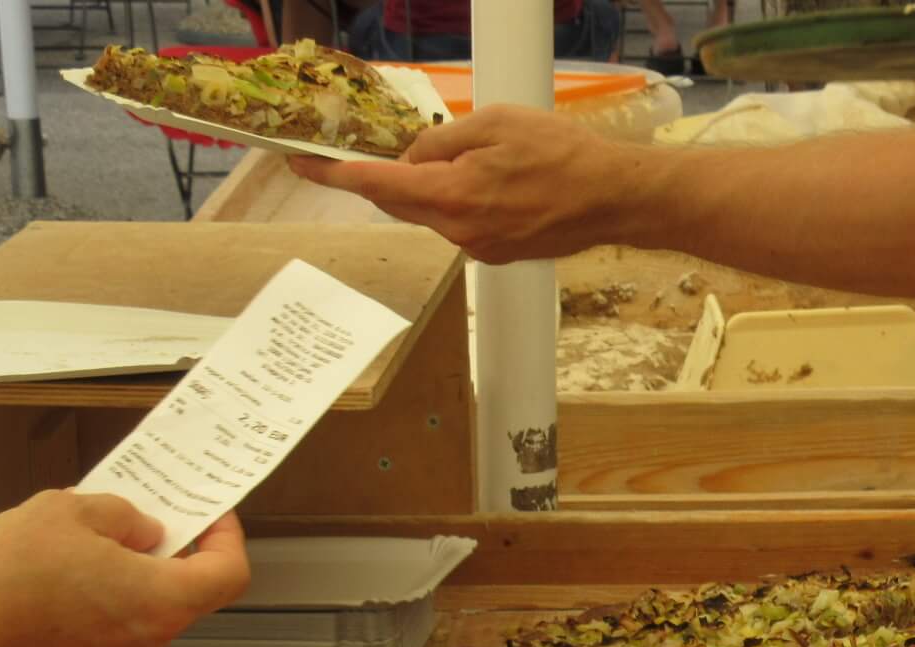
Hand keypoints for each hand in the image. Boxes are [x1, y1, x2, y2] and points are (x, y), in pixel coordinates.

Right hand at [0, 492, 250, 646]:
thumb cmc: (9, 575)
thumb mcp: (69, 510)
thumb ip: (124, 515)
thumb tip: (146, 530)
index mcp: (161, 601)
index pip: (228, 575)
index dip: (227, 540)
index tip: (210, 517)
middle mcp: (151, 643)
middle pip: (183, 595)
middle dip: (167, 555)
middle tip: (137, 522)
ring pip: (143, 615)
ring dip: (128, 582)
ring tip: (82, 550)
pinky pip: (110, 637)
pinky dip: (100, 609)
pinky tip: (59, 586)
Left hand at [289, 107, 647, 263]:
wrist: (613, 199)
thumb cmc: (562, 154)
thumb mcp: (494, 123)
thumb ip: (442, 140)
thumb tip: (412, 155)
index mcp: (452, 196)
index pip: (377, 184)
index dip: (334, 175)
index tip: (300, 166)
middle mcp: (459, 231)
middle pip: (402, 201)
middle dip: (387, 176)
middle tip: (378, 148)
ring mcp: (478, 248)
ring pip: (433, 212)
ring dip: (433, 186)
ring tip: (476, 159)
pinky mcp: (497, 254)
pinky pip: (461, 223)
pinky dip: (460, 201)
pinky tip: (495, 182)